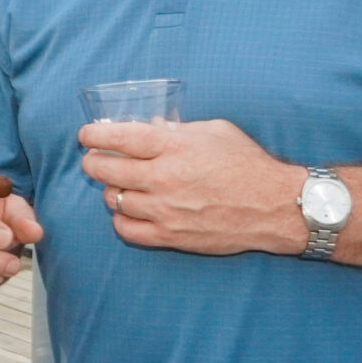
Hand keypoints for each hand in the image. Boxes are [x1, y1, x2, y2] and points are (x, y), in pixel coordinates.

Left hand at [78, 118, 306, 255]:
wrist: (274, 206)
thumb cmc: (247, 164)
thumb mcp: (215, 131)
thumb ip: (177, 129)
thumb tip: (150, 126)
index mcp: (173, 147)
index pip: (118, 138)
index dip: (94, 135)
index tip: (87, 135)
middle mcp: (163, 178)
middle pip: (105, 169)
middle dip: (93, 161)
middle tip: (95, 159)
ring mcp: (164, 210)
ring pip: (113, 200)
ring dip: (111, 190)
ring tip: (119, 184)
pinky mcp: (170, 236)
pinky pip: (127, 230)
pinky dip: (121, 220)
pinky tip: (128, 211)